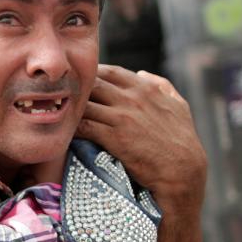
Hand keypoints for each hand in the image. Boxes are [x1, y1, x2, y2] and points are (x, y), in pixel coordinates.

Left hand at [77, 66, 206, 207]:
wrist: (183, 170)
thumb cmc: (183, 140)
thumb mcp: (179, 106)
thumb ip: (162, 86)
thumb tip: (142, 74)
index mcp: (145, 88)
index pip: (110, 72)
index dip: (92, 76)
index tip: (80, 85)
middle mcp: (132, 98)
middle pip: (92, 84)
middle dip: (76, 91)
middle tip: (63, 100)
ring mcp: (122, 117)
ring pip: (85, 104)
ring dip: (70, 109)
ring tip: (58, 115)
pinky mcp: (114, 138)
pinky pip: (84, 127)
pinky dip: (71, 127)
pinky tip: (64, 132)